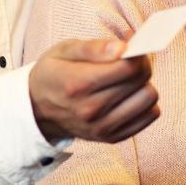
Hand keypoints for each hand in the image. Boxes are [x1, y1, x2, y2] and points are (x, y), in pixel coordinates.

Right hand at [28, 39, 158, 143]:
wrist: (36, 110)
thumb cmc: (54, 73)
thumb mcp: (64, 50)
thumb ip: (94, 47)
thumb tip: (123, 48)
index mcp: (78, 84)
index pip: (128, 67)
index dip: (136, 54)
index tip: (130, 50)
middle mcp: (91, 109)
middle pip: (141, 82)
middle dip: (141, 66)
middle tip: (129, 62)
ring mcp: (101, 127)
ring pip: (149, 100)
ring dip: (144, 85)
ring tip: (127, 81)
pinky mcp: (111, 138)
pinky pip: (149, 117)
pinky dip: (144, 104)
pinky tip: (129, 96)